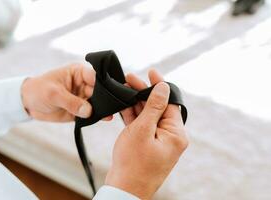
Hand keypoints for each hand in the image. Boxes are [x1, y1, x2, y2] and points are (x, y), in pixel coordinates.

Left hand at [21, 64, 111, 121]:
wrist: (28, 104)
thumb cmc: (38, 90)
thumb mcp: (53, 94)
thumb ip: (71, 102)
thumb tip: (88, 110)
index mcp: (78, 73)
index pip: (95, 76)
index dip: (104, 83)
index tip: (111, 91)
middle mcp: (83, 84)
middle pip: (100, 90)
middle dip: (106, 97)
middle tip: (112, 105)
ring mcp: (83, 97)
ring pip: (98, 102)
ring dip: (104, 108)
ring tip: (110, 113)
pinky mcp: (80, 110)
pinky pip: (92, 113)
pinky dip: (98, 116)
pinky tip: (105, 118)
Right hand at [105, 69, 187, 198]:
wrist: (124, 189)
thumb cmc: (133, 164)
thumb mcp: (142, 130)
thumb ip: (154, 107)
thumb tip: (163, 87)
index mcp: (176, 134)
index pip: (169, 102)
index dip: (159, 86)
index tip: (151, 71)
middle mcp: (170, 137)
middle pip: (159, 107)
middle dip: (144, 93)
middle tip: (130, 80)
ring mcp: (159, 141)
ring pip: (149, 116)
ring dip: (137, 103)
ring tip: (125, 89)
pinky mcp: (148, 144)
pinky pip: (143, 126)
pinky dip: (134, 116)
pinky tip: (124, 104)